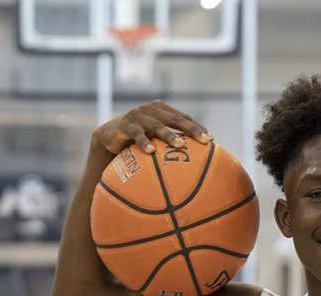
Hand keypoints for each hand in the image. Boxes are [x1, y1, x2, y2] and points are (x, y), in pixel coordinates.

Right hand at [92, 100, 212, 154]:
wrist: (108, 136)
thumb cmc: (136, 140)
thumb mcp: (154, 138)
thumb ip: (170, 143)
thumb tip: (195, 162)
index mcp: (162, 110)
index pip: (184, 118)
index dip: (198, 127)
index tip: (212, 139)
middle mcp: (151, 109)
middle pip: (176, 119)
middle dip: (192, 130)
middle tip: (205, 141)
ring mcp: (138, 115)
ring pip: (157, 126)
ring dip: (169, 135)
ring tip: (181, 145)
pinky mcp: (125, 124)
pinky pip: (136, 134)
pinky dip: (144, 142)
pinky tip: (151, 151)